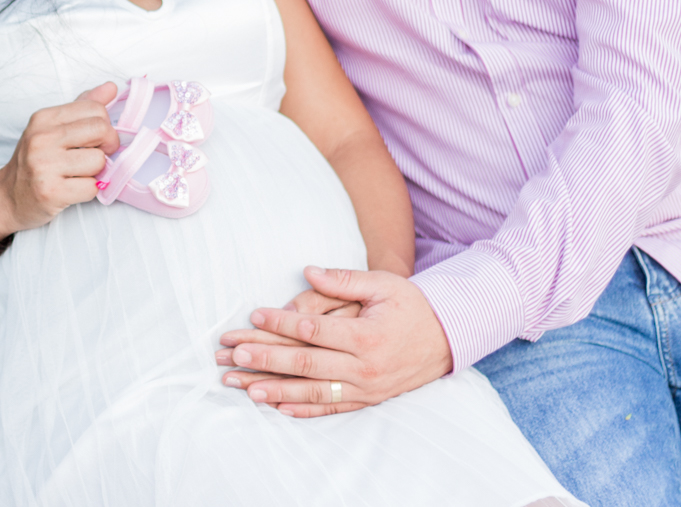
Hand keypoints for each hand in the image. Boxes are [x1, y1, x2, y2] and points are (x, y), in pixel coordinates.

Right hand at [0, 83, 119, 235]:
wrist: (7, 197)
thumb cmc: (34, 161)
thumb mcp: (51, 128)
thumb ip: (82, 107)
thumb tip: (111, 87)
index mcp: (44, 118)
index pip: (95, 109)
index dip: (105, 126)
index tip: (98, 139)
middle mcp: (41, 139)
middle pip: (101, 130)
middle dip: (107, 146)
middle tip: (96, 156)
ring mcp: (44, 165)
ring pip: (99, 161)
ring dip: (97, 172)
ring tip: (79, 174)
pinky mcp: (50, 192)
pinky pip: (92, 188)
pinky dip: (88, 191)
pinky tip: (73, 189)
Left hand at [215, 265, 451, 417]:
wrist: (448, 338)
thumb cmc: (411, 305)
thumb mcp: (383, 284)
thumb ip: (344, 280)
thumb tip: (308, 271)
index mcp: (367, 335)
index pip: (313, 331)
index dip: (280, 324)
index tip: (253, 316)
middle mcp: (364, 367)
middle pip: (305, 364)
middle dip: (265, 359)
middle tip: (232, 356)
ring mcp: (365, 388)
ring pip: (312, 392)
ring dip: (275, 390)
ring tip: (243, 388)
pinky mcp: (367, 400)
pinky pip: (330, 408)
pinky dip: (302, 409)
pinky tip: (276, 406)